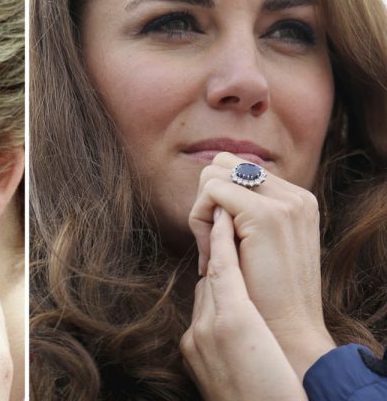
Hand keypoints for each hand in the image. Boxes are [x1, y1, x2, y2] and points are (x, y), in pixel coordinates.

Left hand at [189, 152, 334, 378]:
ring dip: (202, 212)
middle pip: (222, 164)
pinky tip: (212, 255)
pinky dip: (200, 220)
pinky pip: (211, 191)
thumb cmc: (265, 296)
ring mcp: (284, 202)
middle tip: (211, 245)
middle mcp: (295, 195)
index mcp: (296, 199)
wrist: (286, 332)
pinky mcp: (265, 214)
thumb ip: (243, 214)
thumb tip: (209, 190)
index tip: (218, 242)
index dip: (216, 202)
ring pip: (213, 174)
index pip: (236, 169)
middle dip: (206, 201)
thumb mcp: (258, 245)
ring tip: (214, 252)